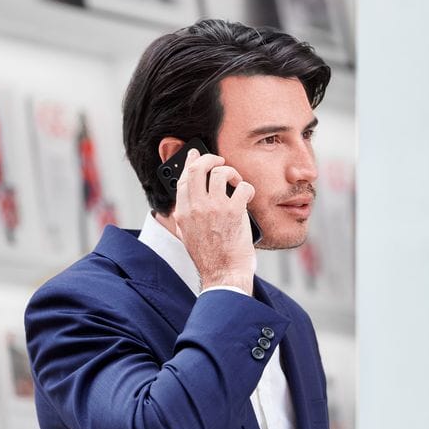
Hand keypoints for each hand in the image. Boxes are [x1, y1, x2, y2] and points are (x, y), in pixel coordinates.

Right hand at [171, 149, 255, 294]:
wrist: (223, 274)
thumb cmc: (209, 259)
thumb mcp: (187, 237)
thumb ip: (183, 219)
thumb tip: (180, 207)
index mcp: (183, 213)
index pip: (183, 178)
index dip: (190, 162)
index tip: (194, 154)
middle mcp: (196, 207)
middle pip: (198, 168)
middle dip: (210, 159)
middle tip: (220, 162)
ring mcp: (215, 208)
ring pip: (221, 173)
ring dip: (232, 173)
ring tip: (236, 183)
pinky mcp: (235, 212)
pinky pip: (243, 187)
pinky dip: (247, 188)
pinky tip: (247, 197)